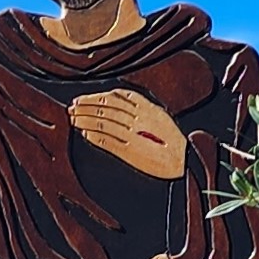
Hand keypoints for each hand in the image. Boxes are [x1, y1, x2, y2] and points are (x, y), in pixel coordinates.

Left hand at [68, 87, 187, 178]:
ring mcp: (134, 135)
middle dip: (86, 106)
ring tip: (72, 119)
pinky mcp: (131, 152)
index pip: (115, 97)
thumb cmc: (174, 142)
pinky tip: (84, 134)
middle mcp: (139, 119)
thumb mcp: (160, 117)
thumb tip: (123, 102)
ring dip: (85, 120)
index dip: (96, 97)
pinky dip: (95, 136)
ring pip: (104, 122)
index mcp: (147, 108)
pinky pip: (108, 141)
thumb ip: (142, 108)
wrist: (186, 161)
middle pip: (106, 107)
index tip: (83, 99)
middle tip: (71, 107)